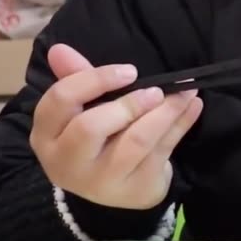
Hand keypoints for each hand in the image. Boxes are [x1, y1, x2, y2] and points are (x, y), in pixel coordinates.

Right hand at [30, 44, 203, 209]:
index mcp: (47, 137)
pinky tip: (193, 106)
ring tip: (184, 93)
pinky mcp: (136, 188)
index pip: (60, 101)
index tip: (129, 71)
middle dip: (128, 104)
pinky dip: (181, 124)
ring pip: (135, 141)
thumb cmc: (98, 141)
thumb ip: (76, 79)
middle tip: (156, 90)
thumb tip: (61, 48)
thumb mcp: (83, 112)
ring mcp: (102, 180)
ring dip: (164, 112)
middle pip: (91, 127)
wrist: (118, 191)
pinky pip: (162, 150)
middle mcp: (68, 162)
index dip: (94, 80)